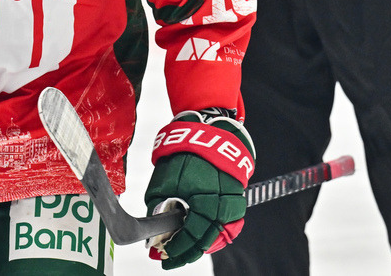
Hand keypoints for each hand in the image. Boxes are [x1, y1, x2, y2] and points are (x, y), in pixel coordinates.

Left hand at [144, 110, 254, 269]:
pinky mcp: (236, 198)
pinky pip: (226, 223)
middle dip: (186, 253)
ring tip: (182, 250)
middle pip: (206, 242)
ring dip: (200, 245)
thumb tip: (154, 226)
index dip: (175, 250)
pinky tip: (199, 236)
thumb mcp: (164, 181)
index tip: (161, 256)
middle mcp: (224, 208)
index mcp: (206, 204)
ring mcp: (233, 204)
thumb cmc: (186, 154)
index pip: (191, 238)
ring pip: (218, 235)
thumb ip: (158, 206)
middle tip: (169, 259)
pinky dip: (212, 232)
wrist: (208, 131)